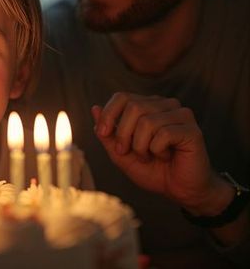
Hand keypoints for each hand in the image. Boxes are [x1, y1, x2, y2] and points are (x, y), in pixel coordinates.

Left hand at [91, 92, 226, 212]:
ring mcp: (181, 115)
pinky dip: (157, 150)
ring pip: (147, 121)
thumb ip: (107, 133)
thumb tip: (94, 108)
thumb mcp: (120, 153)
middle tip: (128, 152)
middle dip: (124, 134)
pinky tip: (165, 156)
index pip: (122, 97)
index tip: (103, 134)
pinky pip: (164, 134)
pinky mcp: (192, 130)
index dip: (109, 114)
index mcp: (147, 106)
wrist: (179, 190)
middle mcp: (165, 105)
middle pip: (133, 107)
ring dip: (141, 146)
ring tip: (149, 156)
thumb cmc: (152, 170)